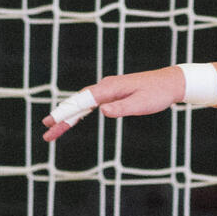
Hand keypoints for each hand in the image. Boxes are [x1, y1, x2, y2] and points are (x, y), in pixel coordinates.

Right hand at [42, 67, 187, 140]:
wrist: (170, 83)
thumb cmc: (158, 94)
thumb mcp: (142, 104)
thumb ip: (122, 108)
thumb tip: (102, 111)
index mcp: (109, 88)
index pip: (82, 101)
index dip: (65, 112)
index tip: (51, 121)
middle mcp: (105, 87)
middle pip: (77, 103)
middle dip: (61, 118)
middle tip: (46, 133)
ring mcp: (107, 90)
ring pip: (82, 104)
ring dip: (68, 117)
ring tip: (53, 130)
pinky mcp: (112, 94)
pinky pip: (90, 104)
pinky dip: (79, 113)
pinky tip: (72, 120)